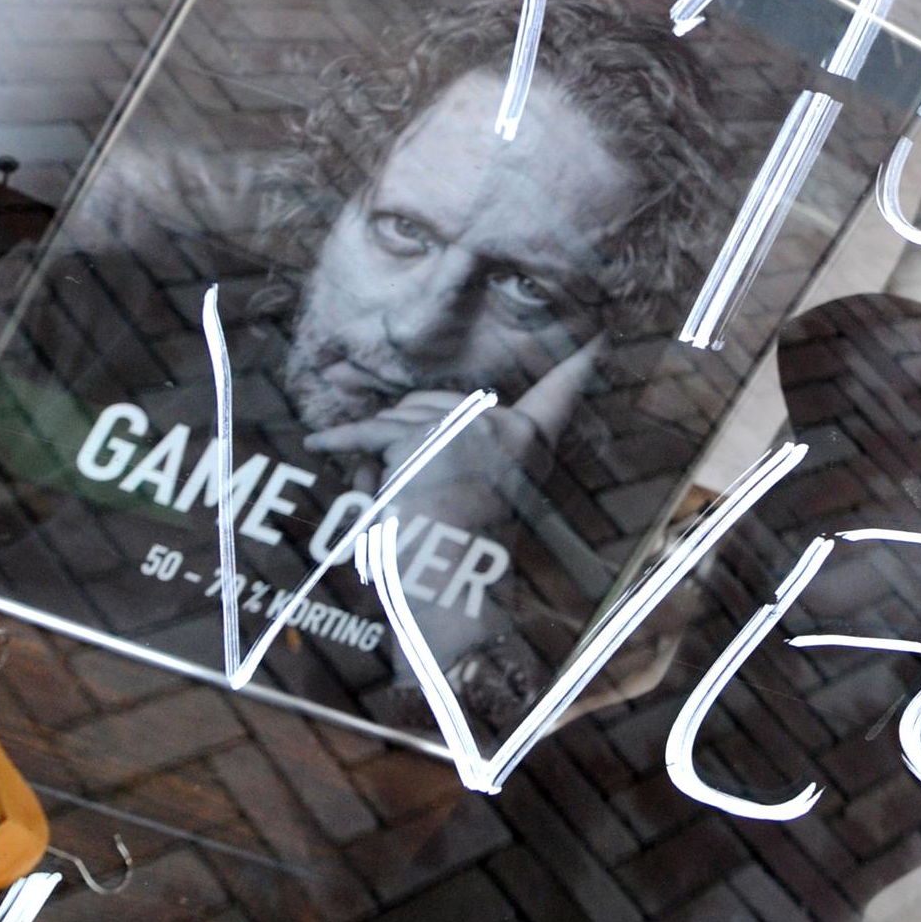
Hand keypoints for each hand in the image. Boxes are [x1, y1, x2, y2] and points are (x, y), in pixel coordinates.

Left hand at [305, 339, 602, 541]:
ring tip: (383, 499)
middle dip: (405, 435)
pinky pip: (366, 437)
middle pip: (435, 404)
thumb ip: (463, 454)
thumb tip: (396, 422)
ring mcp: (459, 424)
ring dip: (379, 458)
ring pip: (397, 421)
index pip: (560, 393)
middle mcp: (501, 425)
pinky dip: (338, 443)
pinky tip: (318, 442)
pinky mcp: (416, 434)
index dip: (580, 362)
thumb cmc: (458, 553)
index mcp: (527, 443)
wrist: (445, 589)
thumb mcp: (477, 494)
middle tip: (401, 489)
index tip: (602, 332)